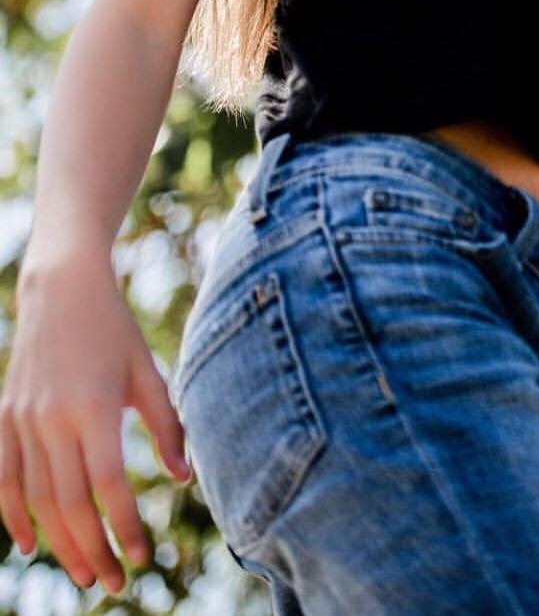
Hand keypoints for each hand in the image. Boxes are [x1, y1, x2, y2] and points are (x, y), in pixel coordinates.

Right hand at [0, 253, 192, 594]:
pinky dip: (10, 518)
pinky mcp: (5, 418)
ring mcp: (23, 421)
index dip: (125, 526)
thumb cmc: (116, 331)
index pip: (108, 485)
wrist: (62, 290)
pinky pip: (3, 480)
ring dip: (59, 543)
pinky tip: (28, 546)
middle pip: (70, 504)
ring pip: (35, 500)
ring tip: (85, 573)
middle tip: (113, 583)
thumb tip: (185, 477)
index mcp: (94, 408)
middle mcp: (53, 419)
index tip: (143, 557)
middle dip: (93, 549)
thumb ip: (168, 426)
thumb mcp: (149, 373)